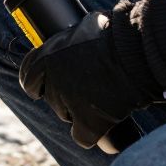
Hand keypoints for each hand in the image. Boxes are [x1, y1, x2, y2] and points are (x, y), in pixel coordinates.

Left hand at [18, 0, 165, 148]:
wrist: (136, 52)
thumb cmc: (116, 34)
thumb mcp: (84, 28)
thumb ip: (72, 41)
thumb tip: (76, 39)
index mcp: (46, 57)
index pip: (29, 75)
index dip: (38, 82)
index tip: (46, 85)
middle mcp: (52, 81)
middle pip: (52, 98)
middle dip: (65, 97)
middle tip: (87, 90)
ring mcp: (68, 103)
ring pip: (67, 115)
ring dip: (80, 112)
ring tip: (102, 100)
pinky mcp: (88, 123)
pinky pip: (83, 137)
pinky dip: (93, 133)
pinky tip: (105, 125)